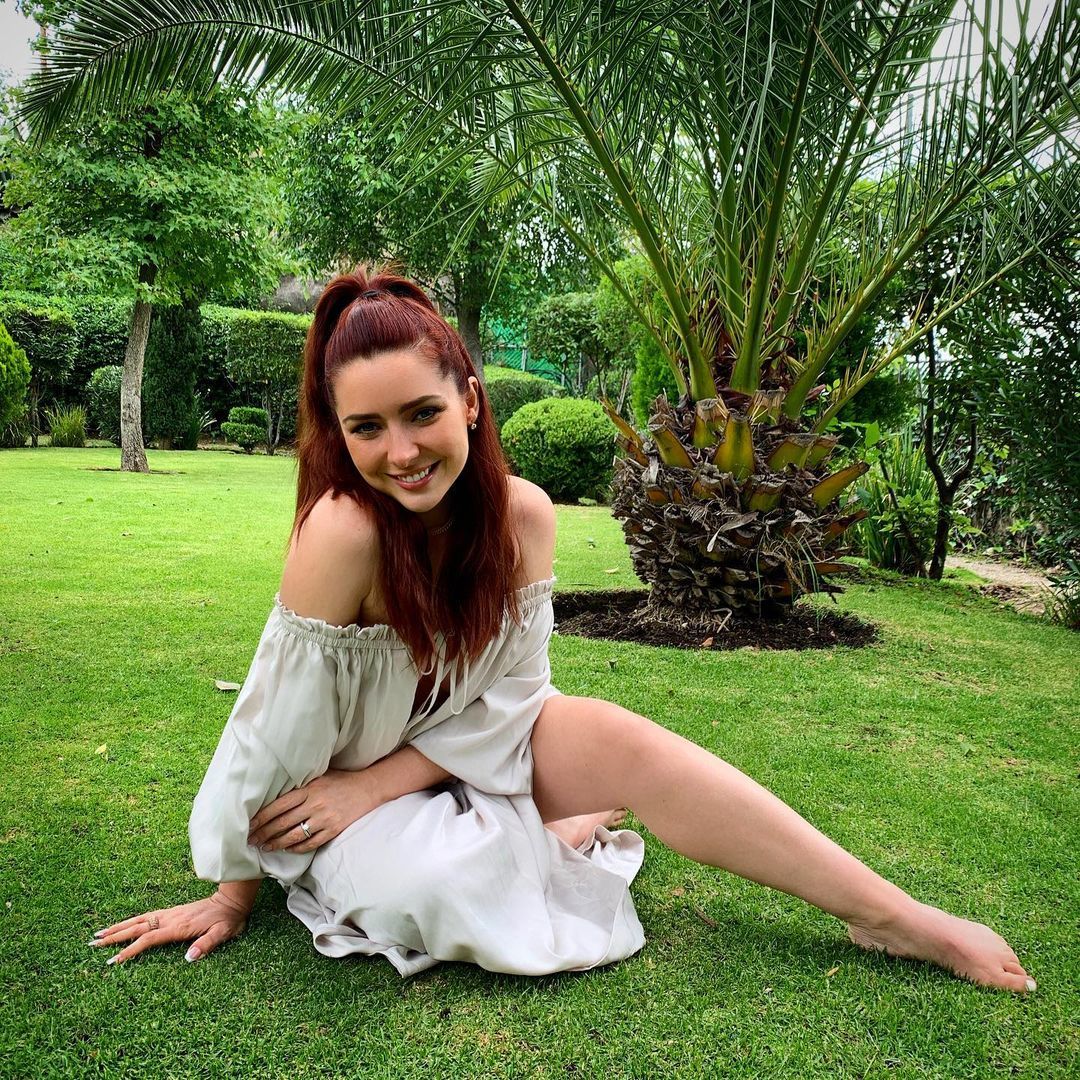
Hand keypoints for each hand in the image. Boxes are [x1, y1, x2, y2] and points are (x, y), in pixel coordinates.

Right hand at [89, 891, 249, 965]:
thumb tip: (189, 958)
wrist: (232, 901)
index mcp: (179, 926)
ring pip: (139, 920)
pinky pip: (147, 917)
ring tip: (99, 934)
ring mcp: (170, 914)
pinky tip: (124, 926)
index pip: (149, 939)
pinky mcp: (172, 912)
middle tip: (92, 944)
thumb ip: (206, 945)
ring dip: (119, 927)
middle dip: (115, 936)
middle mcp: (171, 918)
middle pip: (137, 927)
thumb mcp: (223, 934)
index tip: (113, 961)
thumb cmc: (227, 920)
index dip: (130, 950)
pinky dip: (131, 922)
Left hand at [248, 768, 380, 853]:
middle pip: (282, 822)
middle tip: (251, 840)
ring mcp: (324, 819)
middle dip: (264, 833)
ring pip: (294, 836)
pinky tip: (287, 849)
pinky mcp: (333, 830)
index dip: (262, 817)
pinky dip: (296, 848)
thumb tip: (275, 791)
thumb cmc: (340, 780)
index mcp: (309, 789)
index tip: (249, 824)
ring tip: (265, 847)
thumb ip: (300, 784)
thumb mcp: (319, 776)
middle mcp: (315, 804)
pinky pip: (310, 843)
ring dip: (276, 843)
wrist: (367, 788)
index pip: (279, 805)